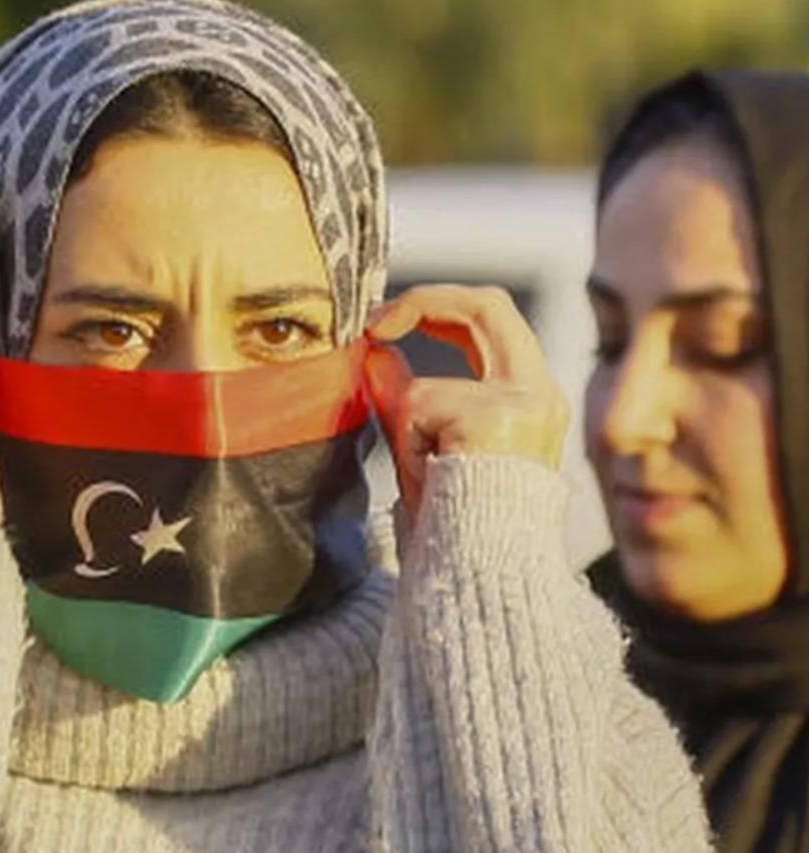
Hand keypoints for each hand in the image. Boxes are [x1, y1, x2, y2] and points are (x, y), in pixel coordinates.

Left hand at [365, 285, 568, 514]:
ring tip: (424, 474)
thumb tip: (376, 355)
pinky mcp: (494, 417)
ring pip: (429, 388)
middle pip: (487, 306)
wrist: (482, 575)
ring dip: (407, 435)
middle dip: (425, 304)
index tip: (389, 323)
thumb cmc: (459, 526)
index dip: (441, 306)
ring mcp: (524, 404)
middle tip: (374, 324)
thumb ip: (407, 399)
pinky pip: (419, 413)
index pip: (494, 320)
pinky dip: (409, 446)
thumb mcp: (427, 447)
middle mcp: (541, 397)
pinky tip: (429, 478)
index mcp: (533, 401)